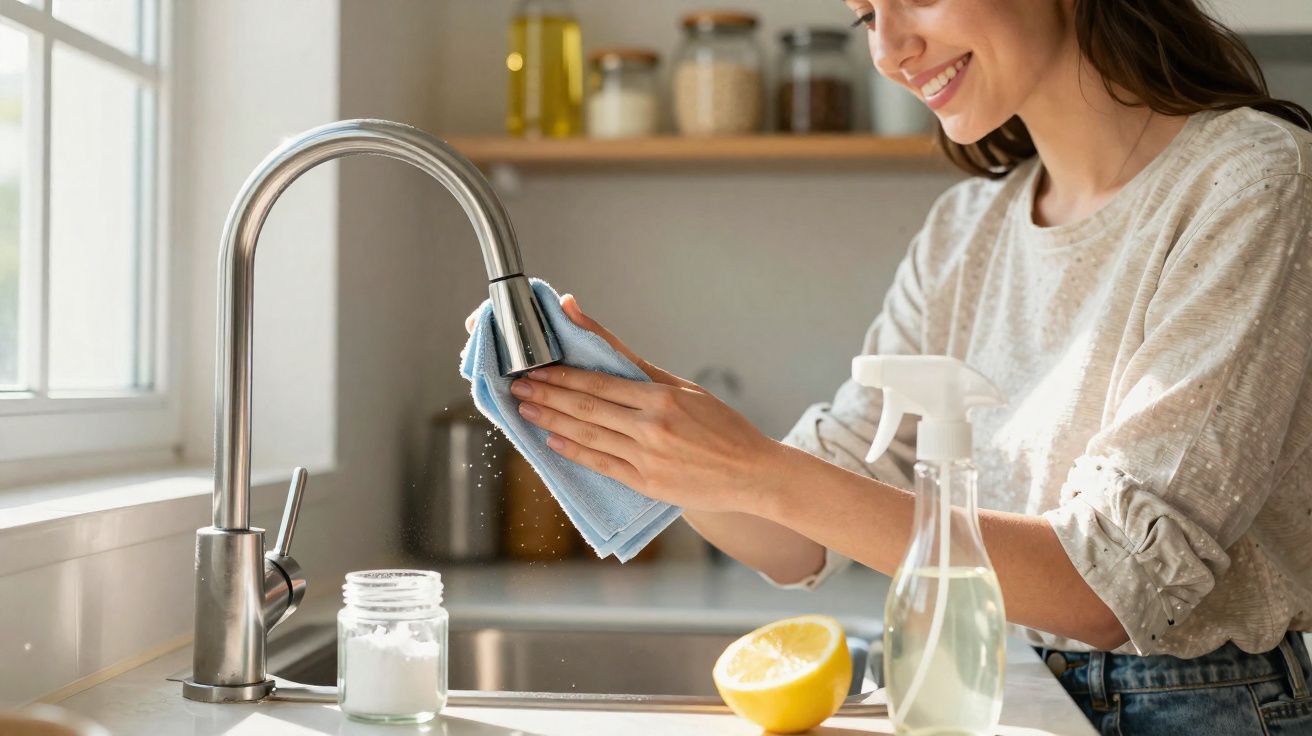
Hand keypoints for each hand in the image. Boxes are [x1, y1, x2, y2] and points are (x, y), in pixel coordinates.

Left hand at [507, 295, 787, 513]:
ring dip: (551, 420)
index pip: (599, 382)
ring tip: (526, 409)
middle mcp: (651, 426)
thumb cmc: (723, 427)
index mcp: (661, 397)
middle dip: (547, 395)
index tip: (537, 369)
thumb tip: (601, 336)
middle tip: (518, 386)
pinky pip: (602, 464)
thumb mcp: (685, 387)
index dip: (562, 375)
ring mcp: (647, 457)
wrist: (752, 472)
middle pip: (586, 406)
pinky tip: (552, 441)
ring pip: (587, 434)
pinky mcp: (647, 483)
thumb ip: (637, 364)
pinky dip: (574, 452)